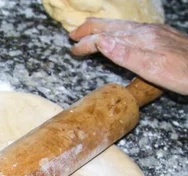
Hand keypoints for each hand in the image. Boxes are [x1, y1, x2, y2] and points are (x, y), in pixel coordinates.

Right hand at [70, 18, 187, 94]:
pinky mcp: (163, 38)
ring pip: (123, 27)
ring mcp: (155, 33)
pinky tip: (120, 36)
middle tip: (74, 34)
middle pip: (113, 26)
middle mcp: (147, 32)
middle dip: (91, 29)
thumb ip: (125, 54)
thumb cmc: (184, 74)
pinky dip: (118, 32)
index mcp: (141, 39)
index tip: (73, 49)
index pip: (106, 37)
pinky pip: (133, 30)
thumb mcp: (152, 68)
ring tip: (91, 32)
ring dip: (103, 29)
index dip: (88, 42)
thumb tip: (101, 42)